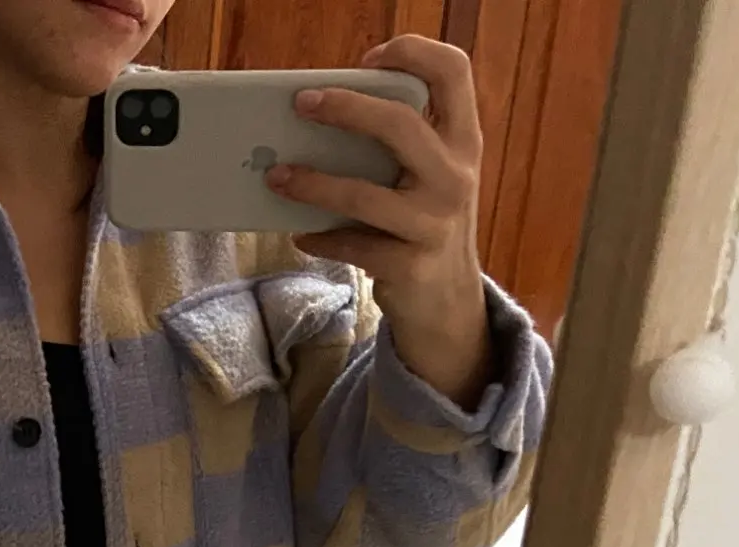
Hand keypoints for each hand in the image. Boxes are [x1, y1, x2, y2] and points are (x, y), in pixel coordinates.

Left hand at [266, 35, 493, 407]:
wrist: (447, 301)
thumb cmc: (422, 221)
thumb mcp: (426, 175)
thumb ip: (395, 143)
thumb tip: (315, 116)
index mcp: (462, 140)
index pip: (454, 72)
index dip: (414, 52)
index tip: (370, 56)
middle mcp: (456, 176)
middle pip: (400, 125)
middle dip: (345, 108)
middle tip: (300, 103)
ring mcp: (435, 224)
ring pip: (364, 195)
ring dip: (312, 184)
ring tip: (277, 176)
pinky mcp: (410, 266)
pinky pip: (352, 246)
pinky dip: (320, 238)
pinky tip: (301, 233)